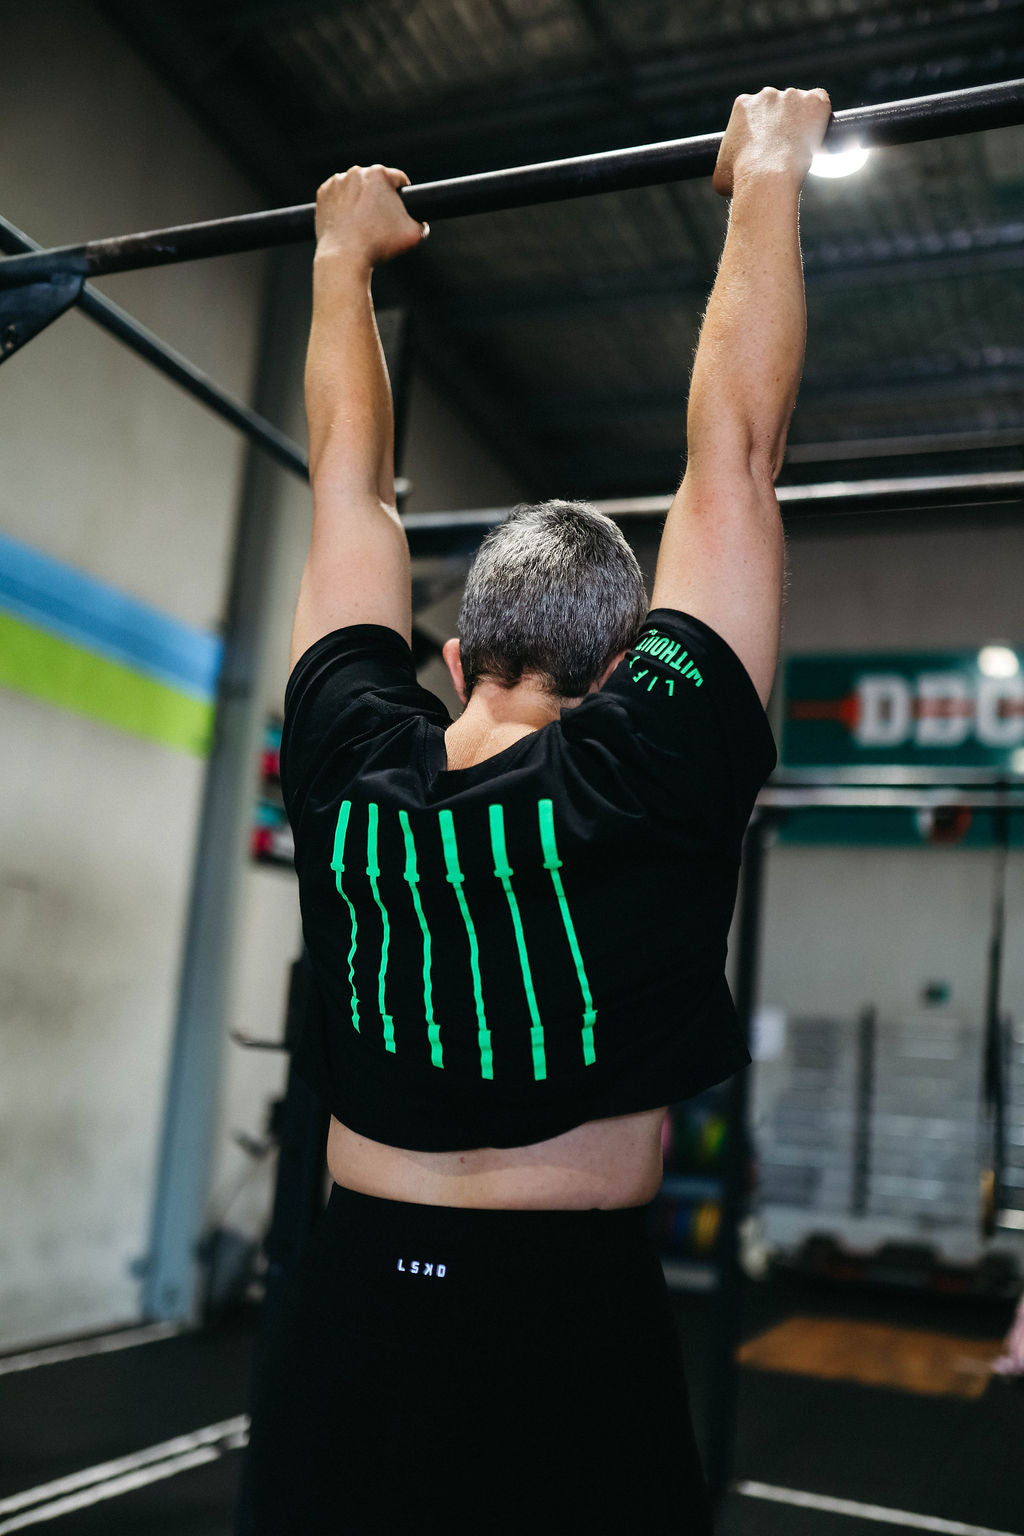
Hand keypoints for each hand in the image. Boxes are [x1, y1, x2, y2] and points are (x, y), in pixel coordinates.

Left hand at [314, 165, 427, 268]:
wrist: (344, 257)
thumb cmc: (379, 245)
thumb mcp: (414, 235)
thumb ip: (423, 225)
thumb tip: (421, 224)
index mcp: (380, 174)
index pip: (399, 180)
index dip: (403, 195)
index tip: (401, 209)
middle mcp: (357, 172)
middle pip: (375, 183)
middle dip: (380, 198)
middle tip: (381, 221)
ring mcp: (337, 182)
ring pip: (356, 189)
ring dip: (361, 200)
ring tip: (364, 223)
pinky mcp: (323, 193)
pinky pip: (338, 196)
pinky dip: (343, 206)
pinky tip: (349, 222)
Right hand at [712, 87, 831, 197]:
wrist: (766, 177)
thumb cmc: (740, 179)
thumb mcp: (720, 172)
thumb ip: (725, 164)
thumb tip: (725, 174)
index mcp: (743, 105)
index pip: (756, 110)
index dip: (763, 129)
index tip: (768, 144)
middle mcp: (766, 95)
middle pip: (779, 105)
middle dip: (782, 123)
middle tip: (786, 147)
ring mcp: (792, 96)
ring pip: (800, 104)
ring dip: (801, 122)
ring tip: (802, 146)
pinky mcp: (814, 101)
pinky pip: (821, 101)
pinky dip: (821, 115)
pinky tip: (819, 132)